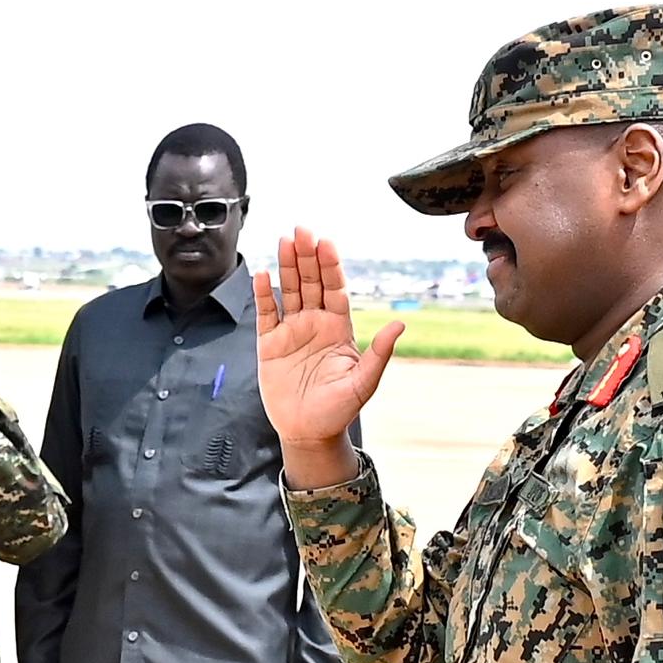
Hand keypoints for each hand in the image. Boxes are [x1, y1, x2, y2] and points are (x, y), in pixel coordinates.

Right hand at [255, 229, 404, 487]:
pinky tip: (262, 275)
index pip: (335, 288)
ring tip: (284, 241)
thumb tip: (400, 324)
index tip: (326, 243)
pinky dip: (263, 295)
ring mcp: (292, 332)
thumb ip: (379, 353)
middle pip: (311, 282)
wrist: (309, 432)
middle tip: (302, 230)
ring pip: (289, 291)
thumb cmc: (339, 409)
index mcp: (338, 328)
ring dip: (286, 267)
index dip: (330, 265)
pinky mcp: (270, 345)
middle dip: (307, 256)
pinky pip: (266, 314)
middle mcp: (315, 324)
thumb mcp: (364, 383)